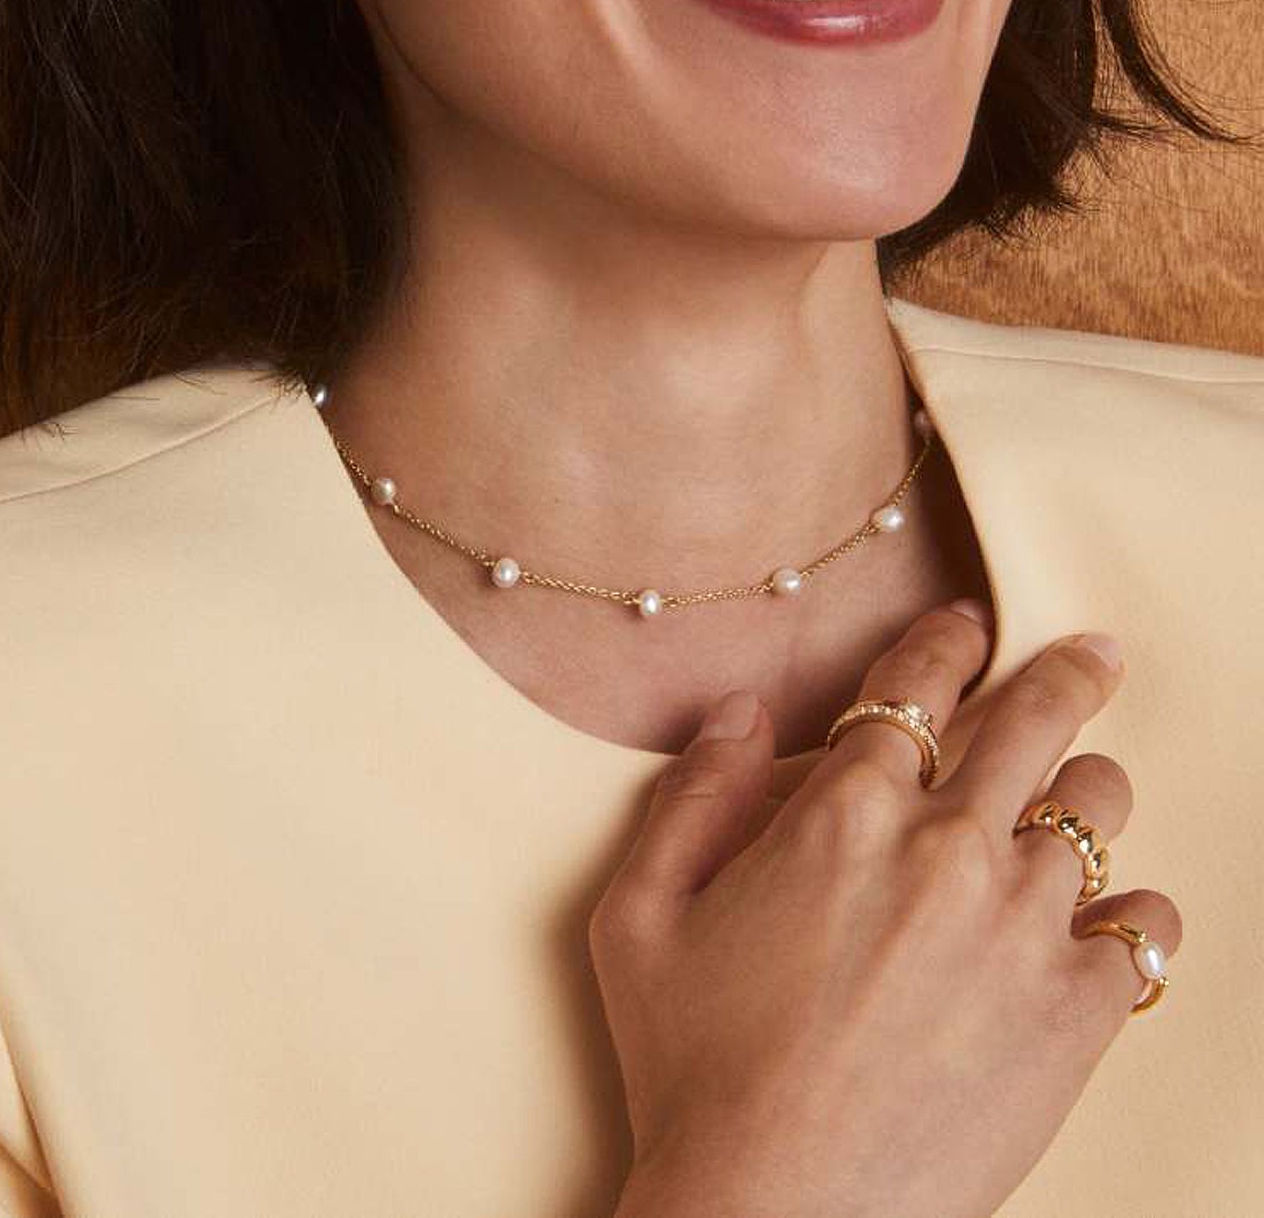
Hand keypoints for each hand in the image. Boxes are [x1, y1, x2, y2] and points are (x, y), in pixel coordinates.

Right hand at [592, 603, 1180, 1217]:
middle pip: (1037, 720)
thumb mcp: (640, 918)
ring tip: (1081, 798)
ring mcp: (1022, 927)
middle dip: (1067, 673)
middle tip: (1091, 655)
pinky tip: (1107, 920)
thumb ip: (693, 798)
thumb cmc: (694, 1070)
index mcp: (843, 812)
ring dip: (1088, 792)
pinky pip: (1143, 928)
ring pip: (1097, 810)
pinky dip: (1131, 913)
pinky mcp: (1075, 1012)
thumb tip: (744, 714)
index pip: (916, 686)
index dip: (947, 642)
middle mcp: (947, 848)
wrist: (777, 1217)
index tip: (971, 626)